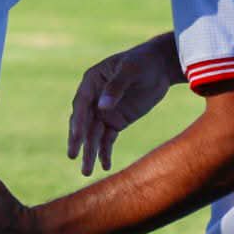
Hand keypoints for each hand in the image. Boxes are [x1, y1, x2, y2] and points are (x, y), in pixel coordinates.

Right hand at [68, 37, 177, 175]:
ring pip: (94, 134)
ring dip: (90, 152)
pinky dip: (105, 152)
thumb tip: (102, 107)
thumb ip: (116, 87)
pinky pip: (107, 139)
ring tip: (87, 171)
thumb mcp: (131, 70)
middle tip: (73, 156)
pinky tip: (105, 166)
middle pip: (83, 121)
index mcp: (91, 81)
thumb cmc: (143, 62)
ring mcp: (104, 111)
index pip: (81, 103)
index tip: (77, 136)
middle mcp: (93, 98)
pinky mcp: (116, 121)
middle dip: (78, 140)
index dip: (78, 120)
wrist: (160, 66)